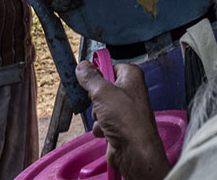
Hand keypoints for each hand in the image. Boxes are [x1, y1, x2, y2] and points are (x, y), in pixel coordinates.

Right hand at [76, 60, 169, 179]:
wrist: (133, 149)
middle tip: (99, 103)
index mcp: (131, 76)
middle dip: (95, 99)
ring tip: (106, 120)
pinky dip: (100, 127)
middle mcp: (130, 91)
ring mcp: (124, 109)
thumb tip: (83, 66)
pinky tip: (108, 131)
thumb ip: (90, 78)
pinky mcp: (119, 125)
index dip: (99, 74)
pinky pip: (101, 122)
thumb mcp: (102, 92)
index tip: (89, 79)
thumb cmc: (127, 119)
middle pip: (101, 89)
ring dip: (97, 115)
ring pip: (99, 107)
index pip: (110, 67)